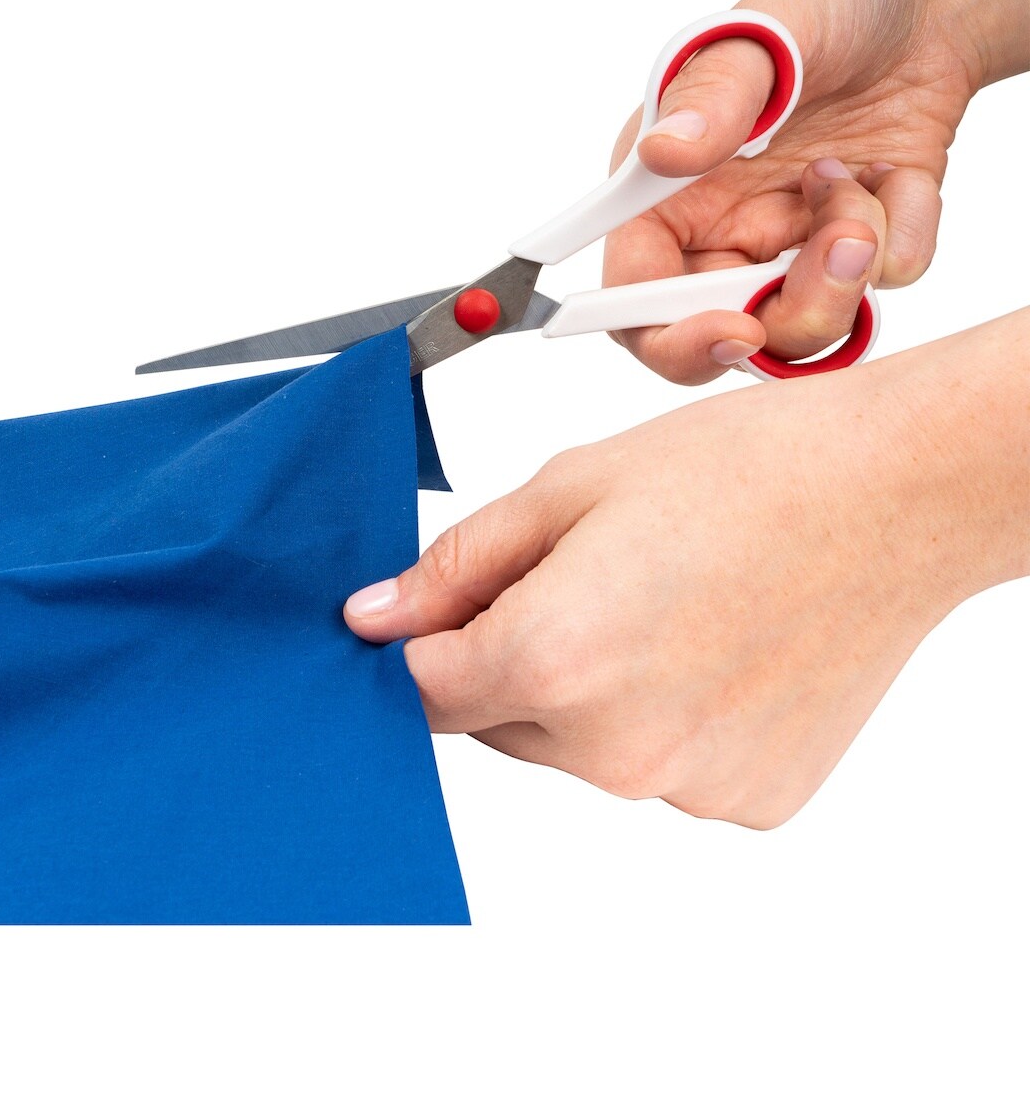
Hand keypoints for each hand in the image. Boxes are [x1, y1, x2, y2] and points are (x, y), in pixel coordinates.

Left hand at [345, 311, 1029, 826]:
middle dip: (513, 658)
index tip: (455, 608)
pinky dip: (664, 717)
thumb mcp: (573, 487)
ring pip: (580, 748)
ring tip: (663, 606)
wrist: (894, 494)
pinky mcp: (746, 800)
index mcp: (558, 660)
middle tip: (587, 580)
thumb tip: (377, 618)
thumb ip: (459, 565)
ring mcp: (687, 784)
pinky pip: (659, 765)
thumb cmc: (750, 472)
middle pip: (500, 722)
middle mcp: (616, 747)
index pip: (427, 690)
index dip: (429, 641)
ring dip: (590, 691)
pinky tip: (710, 648)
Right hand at [607, 0, 1029, 382]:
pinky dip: (903, 231)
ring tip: (862, 182)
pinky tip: (895, 173)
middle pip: (727, 338)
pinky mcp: (852, 255)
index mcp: (662, 202)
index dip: (673, 337)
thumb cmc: (821, 4)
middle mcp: (716, 239)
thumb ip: (709, 99)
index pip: (637, 303)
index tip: (734, 328)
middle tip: (842, 246)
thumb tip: (662, 153)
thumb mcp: (758, 37)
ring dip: (849, 268)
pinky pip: (881, 286)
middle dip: (791, 309)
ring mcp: (785, 253)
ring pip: (805, 329)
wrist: (924, 0)